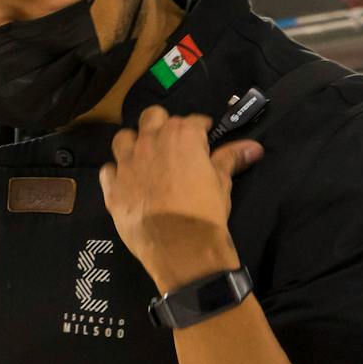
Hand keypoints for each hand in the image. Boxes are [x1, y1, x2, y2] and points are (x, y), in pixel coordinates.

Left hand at [100, 105, 262, 292]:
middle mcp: (150, 141)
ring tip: (143, 159)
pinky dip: (116, 173)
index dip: (199, 129)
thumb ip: (231, 158)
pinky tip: (126, 182)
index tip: (203, 139)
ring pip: (124, 138)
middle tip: (170, 144)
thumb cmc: (204, 211)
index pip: (193, 120)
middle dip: (161, 125)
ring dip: (133, 144)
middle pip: (152, 117)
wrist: (179, 246)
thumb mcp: (221, 182)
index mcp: (182, 135)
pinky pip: (108, 170)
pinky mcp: (112, 187)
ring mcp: (127, 163)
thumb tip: (254, 147)